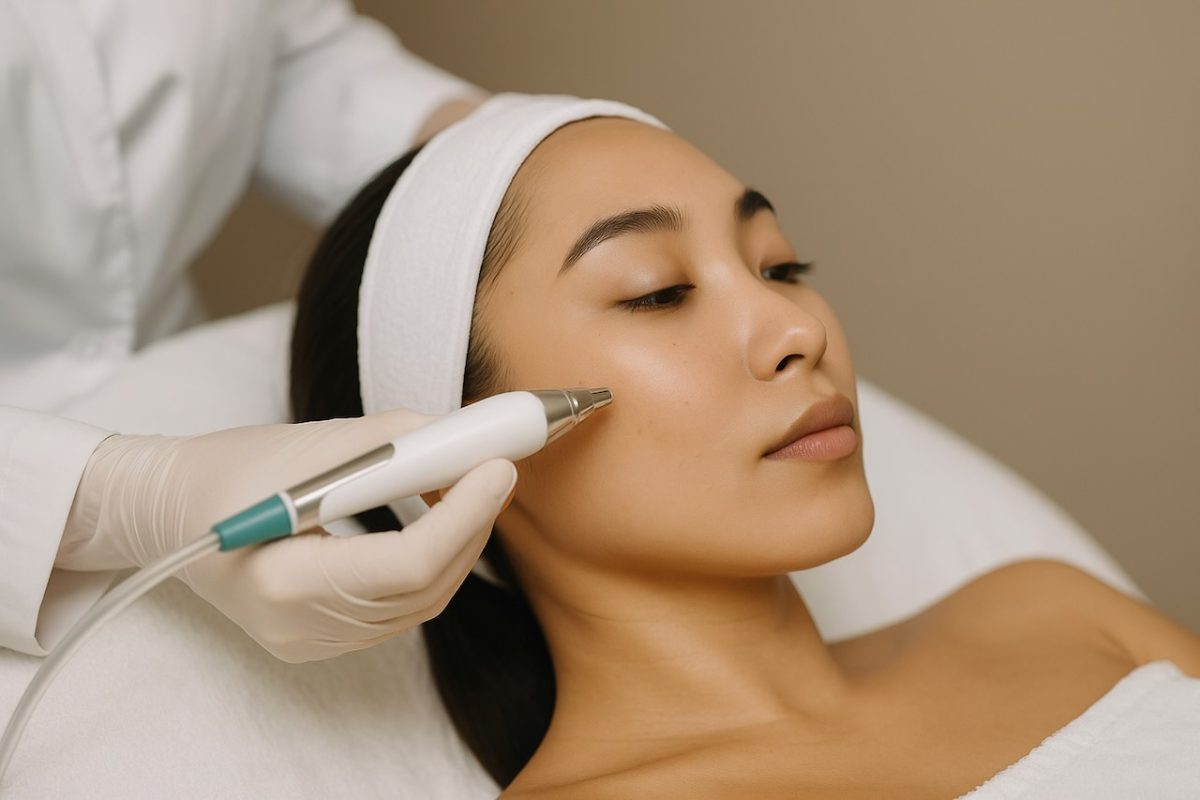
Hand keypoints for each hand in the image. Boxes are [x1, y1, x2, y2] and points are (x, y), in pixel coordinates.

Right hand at [57, 410, 515, 661]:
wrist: (167, 514)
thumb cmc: (230, 469)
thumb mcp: (310, 442)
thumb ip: (394, 441)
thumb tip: (469, 436)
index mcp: (283, 580)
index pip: (406, 564)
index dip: (464, 514)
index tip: (499, 465)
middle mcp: (299, 627)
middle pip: (423, 588)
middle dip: (472, 523)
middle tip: (495, 467)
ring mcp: (312, 642)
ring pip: (421, 602)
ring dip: (459, 542)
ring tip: (469, 484)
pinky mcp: (322, 640)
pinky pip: (400, 608)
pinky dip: (432, 562)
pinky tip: (439, 517)